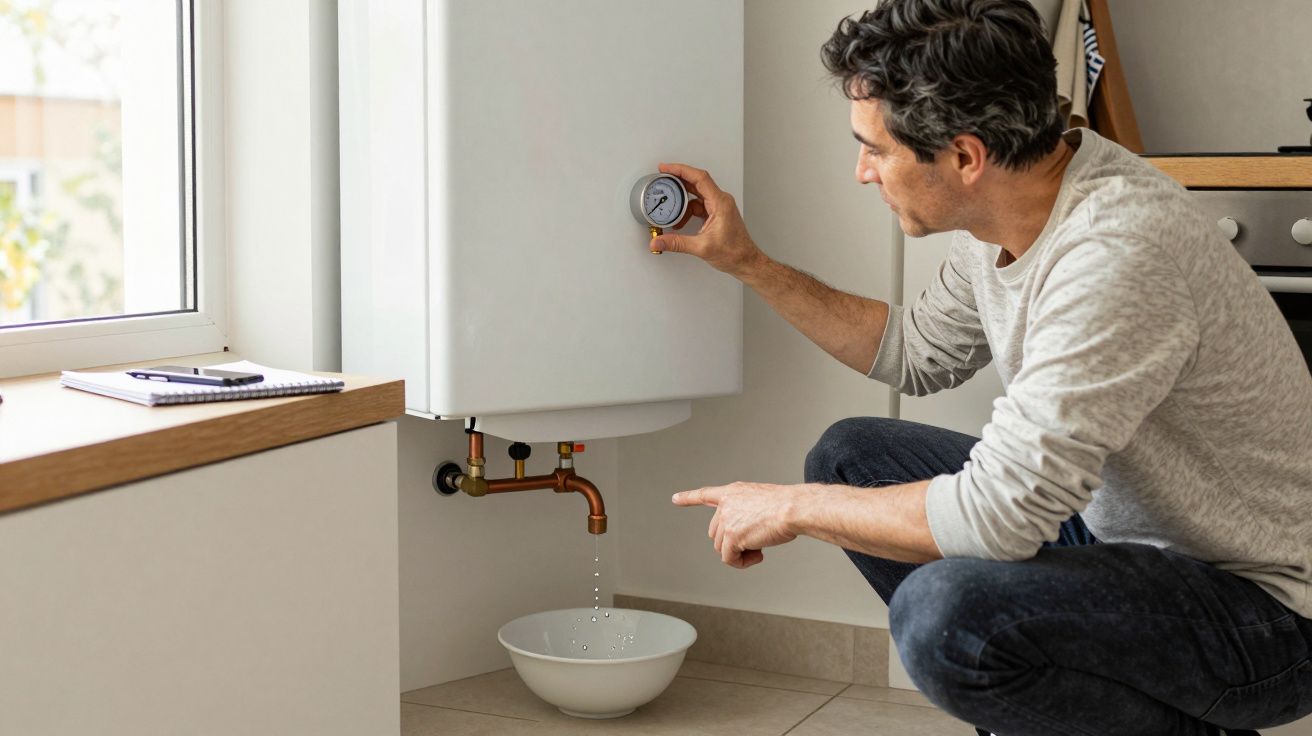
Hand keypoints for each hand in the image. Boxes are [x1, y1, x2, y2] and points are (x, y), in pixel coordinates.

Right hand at [653, 163, 765, 278]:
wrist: (745, 261)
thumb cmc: (735, 252)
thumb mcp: (702, 247)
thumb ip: (677, 243)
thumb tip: (659, 241)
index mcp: (720, 203)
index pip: (699, 178)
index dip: (681, 170)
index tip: (666, 168)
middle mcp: (721, 201)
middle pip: (696, 183)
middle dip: (678, 181)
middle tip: (662, 179)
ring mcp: (719, 207)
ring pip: (696, 195)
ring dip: (682, 202)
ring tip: (670, 210)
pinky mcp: (717, 214)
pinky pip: (699, 206)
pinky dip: (688, 211)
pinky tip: (680, 222)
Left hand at [671, 481, 801, 568]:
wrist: (792, 509)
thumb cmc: (786, 506)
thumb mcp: (762, 501)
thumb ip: (747, 513)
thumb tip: (747, 534)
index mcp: (734, 492)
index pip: (706, 494)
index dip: (689, 497)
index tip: (676, 498)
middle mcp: (726, 504)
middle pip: (717, 532)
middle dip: (732, 542)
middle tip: (754, 543)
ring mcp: (726, 520)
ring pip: (722, 548)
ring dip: (739, 553)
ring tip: (759, 548)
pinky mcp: (731, 537)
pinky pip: (729, 559)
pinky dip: (742, 563)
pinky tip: (758, 555)